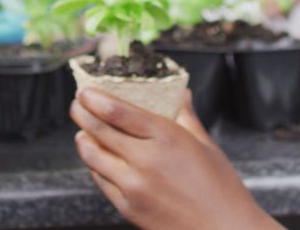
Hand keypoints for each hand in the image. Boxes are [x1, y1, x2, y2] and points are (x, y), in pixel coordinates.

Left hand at [71, 89, 282, 229]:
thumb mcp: (206, 146)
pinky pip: (101, 182)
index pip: (117, 112)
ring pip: (93, 157)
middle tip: (77, 105)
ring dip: (83, 140)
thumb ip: (186, 117)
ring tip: (82, 132)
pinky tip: (97, 160)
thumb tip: (180, 95)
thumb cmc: (221, 190)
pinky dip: (95, 167)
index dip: (95, 99)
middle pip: (99, 130)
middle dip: (82, 113)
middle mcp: (146, 161)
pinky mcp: (129, 208)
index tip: (85, 91)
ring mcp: (134, 187)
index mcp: (167, 138)